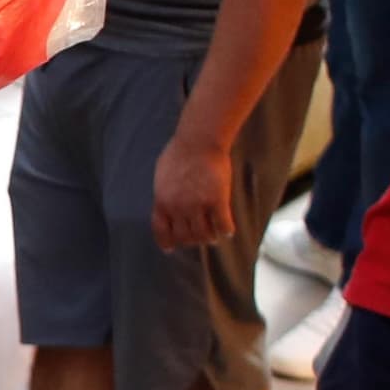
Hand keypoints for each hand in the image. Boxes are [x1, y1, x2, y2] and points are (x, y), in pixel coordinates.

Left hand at [151, 129, 238, 251]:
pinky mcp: (217, 201)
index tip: (171, 249)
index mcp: (162, 201)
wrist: (199, 140)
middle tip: (199, 237)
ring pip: (204, 236)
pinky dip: (226, 231)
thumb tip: (164, 202)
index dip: (167, 242)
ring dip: (210, 238)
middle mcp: (178, 208)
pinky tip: (228, 230)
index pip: (161, 231)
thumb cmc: (180, 152)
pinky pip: (223, 226)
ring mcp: (197, 205)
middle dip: (192, 240)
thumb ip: (164, 192)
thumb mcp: (162, 175)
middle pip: (185, 237)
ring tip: (214, 235)